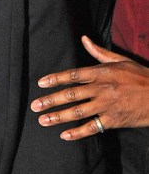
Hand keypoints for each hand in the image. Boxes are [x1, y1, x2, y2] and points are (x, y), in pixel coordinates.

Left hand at [30, 35, 148, 139]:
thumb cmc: (141, 77)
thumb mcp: (122, 61)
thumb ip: (99, 52)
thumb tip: (84, 39)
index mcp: (103, 73)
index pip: (74, 75)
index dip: (56, 79)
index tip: (41, 83)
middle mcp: (103, 88)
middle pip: (72, 94)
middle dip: (51, 100)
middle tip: (35, 105)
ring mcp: (108, 105)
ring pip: (78, 112)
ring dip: (59, 117)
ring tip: (43, 120)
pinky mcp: (114, 120)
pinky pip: (92, 127)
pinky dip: (77, 132)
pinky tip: (64, 135)